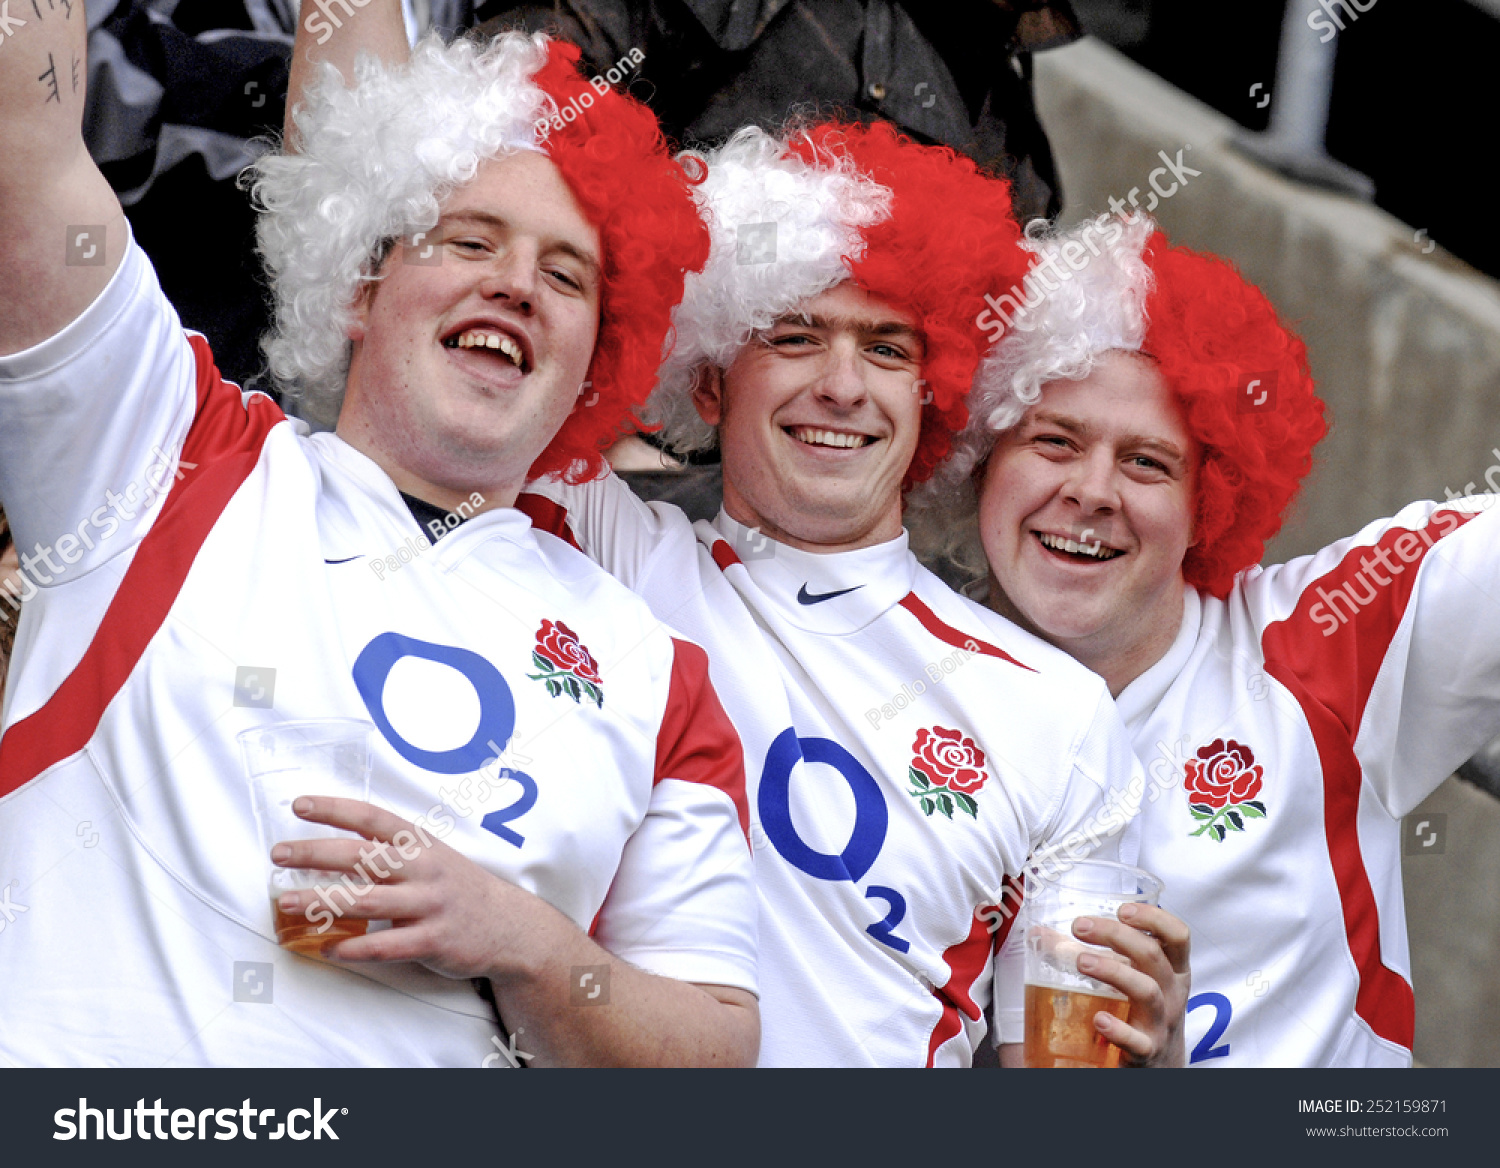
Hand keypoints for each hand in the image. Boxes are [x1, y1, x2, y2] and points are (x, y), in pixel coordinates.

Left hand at [270, 795, 534, 979]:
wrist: (510, 927)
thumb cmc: (459, 890)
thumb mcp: (433, 859)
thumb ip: (393, 854)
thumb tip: (333, 851)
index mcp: (422, 844)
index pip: (373, 819)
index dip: (336, 809)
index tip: (300, 805)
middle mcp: (424, 869)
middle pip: (362, 856)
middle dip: (316, 852)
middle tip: (278, 853)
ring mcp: (430, 905)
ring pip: (367, 900)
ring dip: (321, 901)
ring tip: (286, 903)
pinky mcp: (434, 940)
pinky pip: (387, 944)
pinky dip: (354, 948)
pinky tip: (329, 949)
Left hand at [1072, 903, 1189, 1066]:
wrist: (1160, 1067)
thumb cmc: (1140, 1011)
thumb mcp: (1131, 979)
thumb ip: (1092, 953)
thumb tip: (1040, 934)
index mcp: (1171, 971)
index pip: (1177, 936)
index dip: (1154, 918)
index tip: (1122, 910)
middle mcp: (1171, 994)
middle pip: (1152, 956)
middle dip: (1116, 935)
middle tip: (1080, 927)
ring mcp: (1161, 1024)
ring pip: (1147, 992)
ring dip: (1113, 972)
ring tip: (1082, 961)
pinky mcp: (1146, 1053)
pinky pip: (1137, 1041)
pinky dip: (1118, 1030)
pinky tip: (1098, 1019)